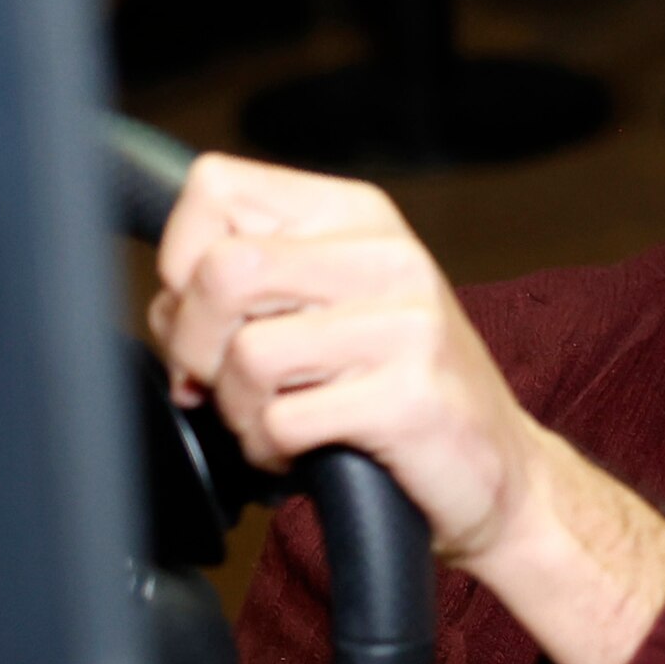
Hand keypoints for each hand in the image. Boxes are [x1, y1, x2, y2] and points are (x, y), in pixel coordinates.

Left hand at [148, 153, 664, 663]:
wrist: (499, 475)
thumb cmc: (400, 392)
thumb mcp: (331, 309)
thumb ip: (252, 287)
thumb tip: (165, 303)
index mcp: (358, 215)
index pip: (216, 187)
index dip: (180, 258)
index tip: (201, 316)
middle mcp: (387, 256)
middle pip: (219, 272)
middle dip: (194, 345)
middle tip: (217, 384)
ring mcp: (406, 325)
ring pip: (246, 354)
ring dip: (237, 410)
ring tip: (272, 423)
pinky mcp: (409, 396)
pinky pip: (284, 420)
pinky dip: (270, 451)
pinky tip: (300, 453)